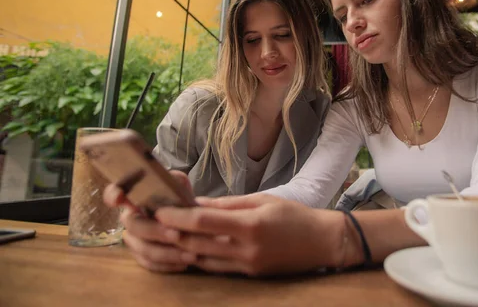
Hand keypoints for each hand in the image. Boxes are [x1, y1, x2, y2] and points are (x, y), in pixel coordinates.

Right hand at [103, 170, 194, 272]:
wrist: (193, 223)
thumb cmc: (182, 202)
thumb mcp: (182, 188)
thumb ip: (176, 180)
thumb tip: (172, 180)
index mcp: (136, 197)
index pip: (115, 192)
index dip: (113, 195)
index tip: (118, 199)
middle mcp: (131, 218)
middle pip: (134, 225)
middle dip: (155, 231)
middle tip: (177, 235)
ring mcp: (134, 239)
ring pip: (142, 248)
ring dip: (166, 253)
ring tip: (190, 255)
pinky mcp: (142, 256)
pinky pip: (149, 264)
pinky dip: (167, 265)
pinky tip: (184, 262)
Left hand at [154, 194, 345, 275]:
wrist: (322, 242)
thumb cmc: (294, 216)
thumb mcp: (262, 200)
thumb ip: (227, 203)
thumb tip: (197, 202)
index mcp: (250, 226)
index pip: (204, 221)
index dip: (177, 216)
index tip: (159, 210)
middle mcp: (246, 250)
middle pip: (197, 244)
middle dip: (172, 234)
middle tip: (155, 222)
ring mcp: (247, 267)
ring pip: (202, 260)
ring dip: (181, 248)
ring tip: (166, 235)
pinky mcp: (249, 276)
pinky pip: (216, 268)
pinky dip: (199, 258)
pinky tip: (189, 249)